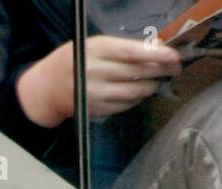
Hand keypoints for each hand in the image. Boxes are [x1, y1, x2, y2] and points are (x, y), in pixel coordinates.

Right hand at [16, 35, 181, 128]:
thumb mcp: (94, 46)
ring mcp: (96, 94)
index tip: (174, 57)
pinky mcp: (96, 109)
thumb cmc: (74, 61)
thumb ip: (122, 49)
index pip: (135, 53)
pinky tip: (139, 93)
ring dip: (151, 87)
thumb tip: (156, 52)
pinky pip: (125, 105)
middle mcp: (96, 73)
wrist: (46, 88)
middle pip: (138, 73)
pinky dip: (137, 99)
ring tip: (157, 81)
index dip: (158, 56)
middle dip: (160, 71)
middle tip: (174, 69)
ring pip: (135, 92)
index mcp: (96, 50)